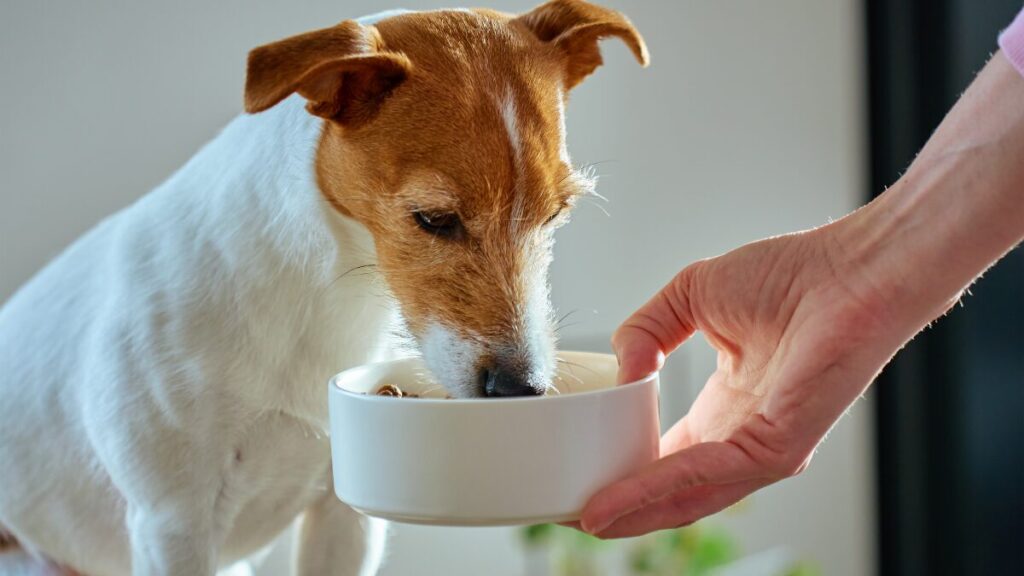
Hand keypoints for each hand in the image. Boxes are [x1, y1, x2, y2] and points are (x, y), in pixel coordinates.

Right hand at [579, 225, 899, 537]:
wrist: (849, 269)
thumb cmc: (793, 275)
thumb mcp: (691, 296)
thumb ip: (646, 330)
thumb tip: (621, 368)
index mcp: (728, 407)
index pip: (669, 456)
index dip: (623, 471)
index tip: (579, 474)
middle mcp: (743, 436)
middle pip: (673, 491)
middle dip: (619, 506)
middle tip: (564, 512)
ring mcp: (762, 449)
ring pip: (685, 497)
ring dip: (628, 512)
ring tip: (579, 519)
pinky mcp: (776, 449)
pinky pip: (704, 476)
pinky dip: (653, 491)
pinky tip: (613, 501)